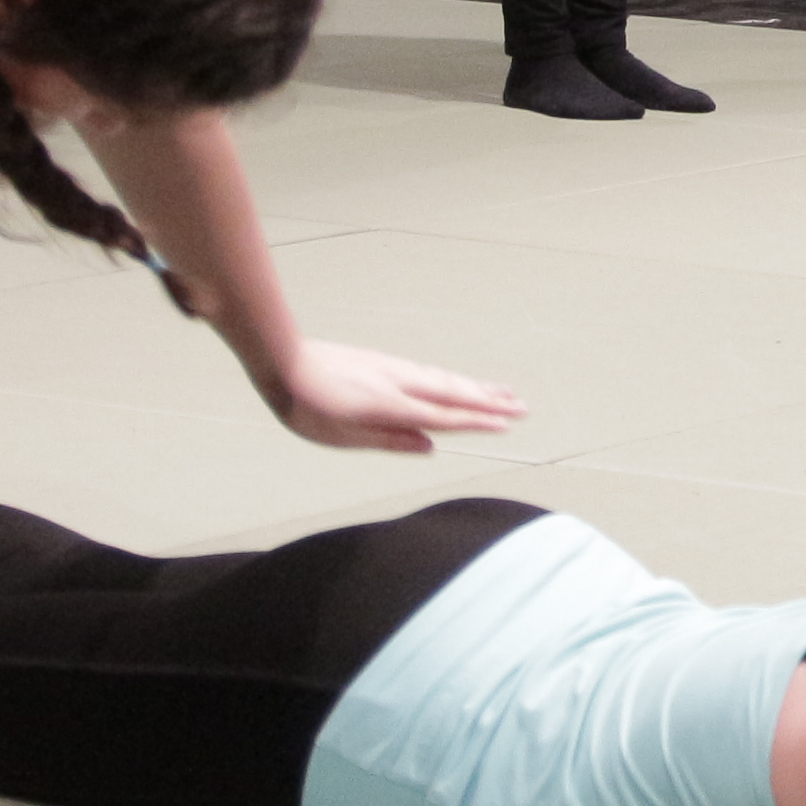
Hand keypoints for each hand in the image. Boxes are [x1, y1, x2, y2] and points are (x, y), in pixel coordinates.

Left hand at [274, 339, 529, 454]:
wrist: (283, 359)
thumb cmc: (305, 405)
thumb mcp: (342, 436)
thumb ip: (389, 440)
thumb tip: (429, 446)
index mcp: (389, 405)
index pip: (443, 416)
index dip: (477, 421)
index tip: (506, 424)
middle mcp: (398, 382)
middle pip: (453, 393)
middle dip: (489, 402)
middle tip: (522, 407)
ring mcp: (393, 368)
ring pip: (444, 379)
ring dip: (476, 387)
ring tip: (503, 392)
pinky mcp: (385, 363)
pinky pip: (429, 371)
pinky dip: (452, 378)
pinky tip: (460, 382)